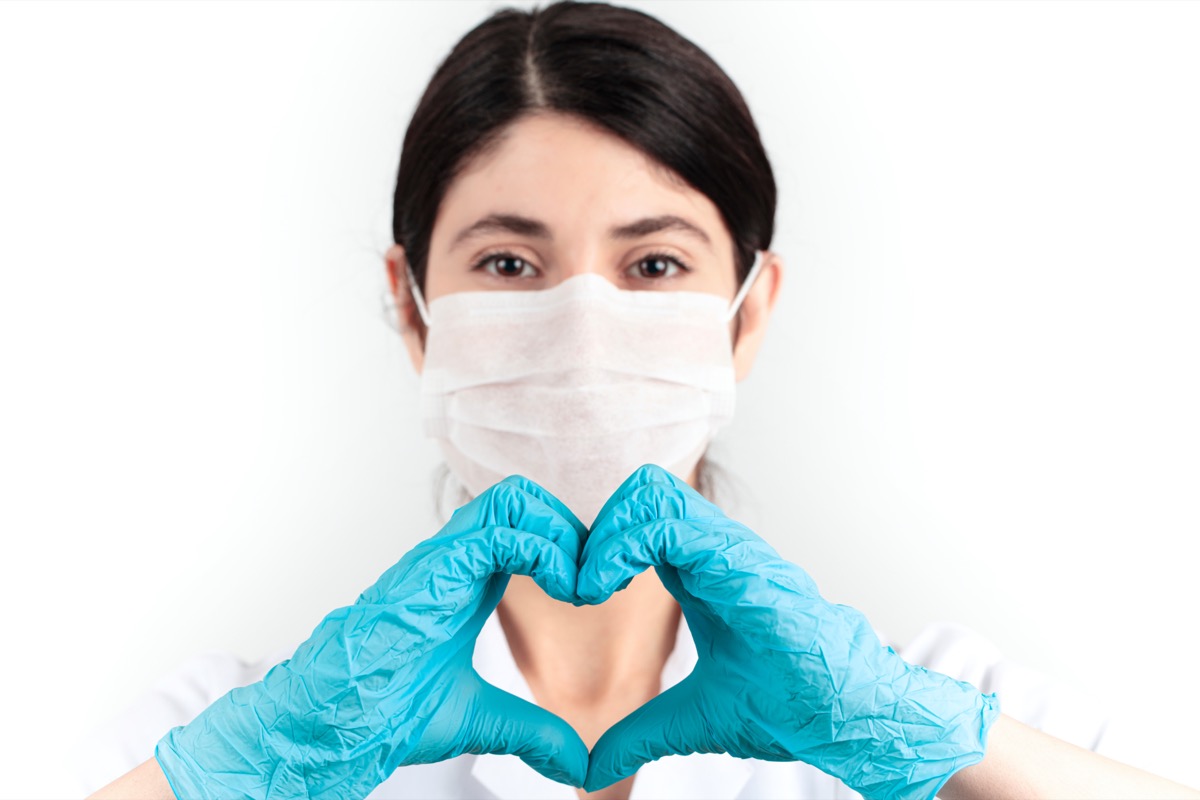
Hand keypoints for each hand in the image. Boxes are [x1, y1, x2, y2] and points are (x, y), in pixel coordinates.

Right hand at [154, 476, 589, 798]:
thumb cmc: (386, 710)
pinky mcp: (433, 570)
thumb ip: (532, 731)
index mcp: (469, 581)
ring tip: (579, 584)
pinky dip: (544, 550)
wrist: (336, 722)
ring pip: (513, 499)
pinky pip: (497, 532)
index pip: (527, 528)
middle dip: (571, 528)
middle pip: (525, 500)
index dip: (568, 546)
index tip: (596, 590)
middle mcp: (457, 560)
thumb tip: (578, 763)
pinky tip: (563, 590)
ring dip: (560, 532)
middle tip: (595, 579)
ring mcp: (443, 559)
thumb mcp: (482, 720)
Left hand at [578, 465, 999, 799]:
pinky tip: (601, 591)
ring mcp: (726, 548)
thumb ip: (640, 733)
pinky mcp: (738, 559)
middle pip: (641, 491)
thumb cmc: (789, 702)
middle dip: (596, 528)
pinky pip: (668, 522)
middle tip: (576, 585)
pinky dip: (620, 547)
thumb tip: (591, 770)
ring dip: (604, 535)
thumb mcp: (692, 718)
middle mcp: (710, 550)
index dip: (598, 547)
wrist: (842, 713)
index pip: (638, 522)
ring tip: (586, 589)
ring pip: (650, 491)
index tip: (574, 596)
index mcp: (698, 573)